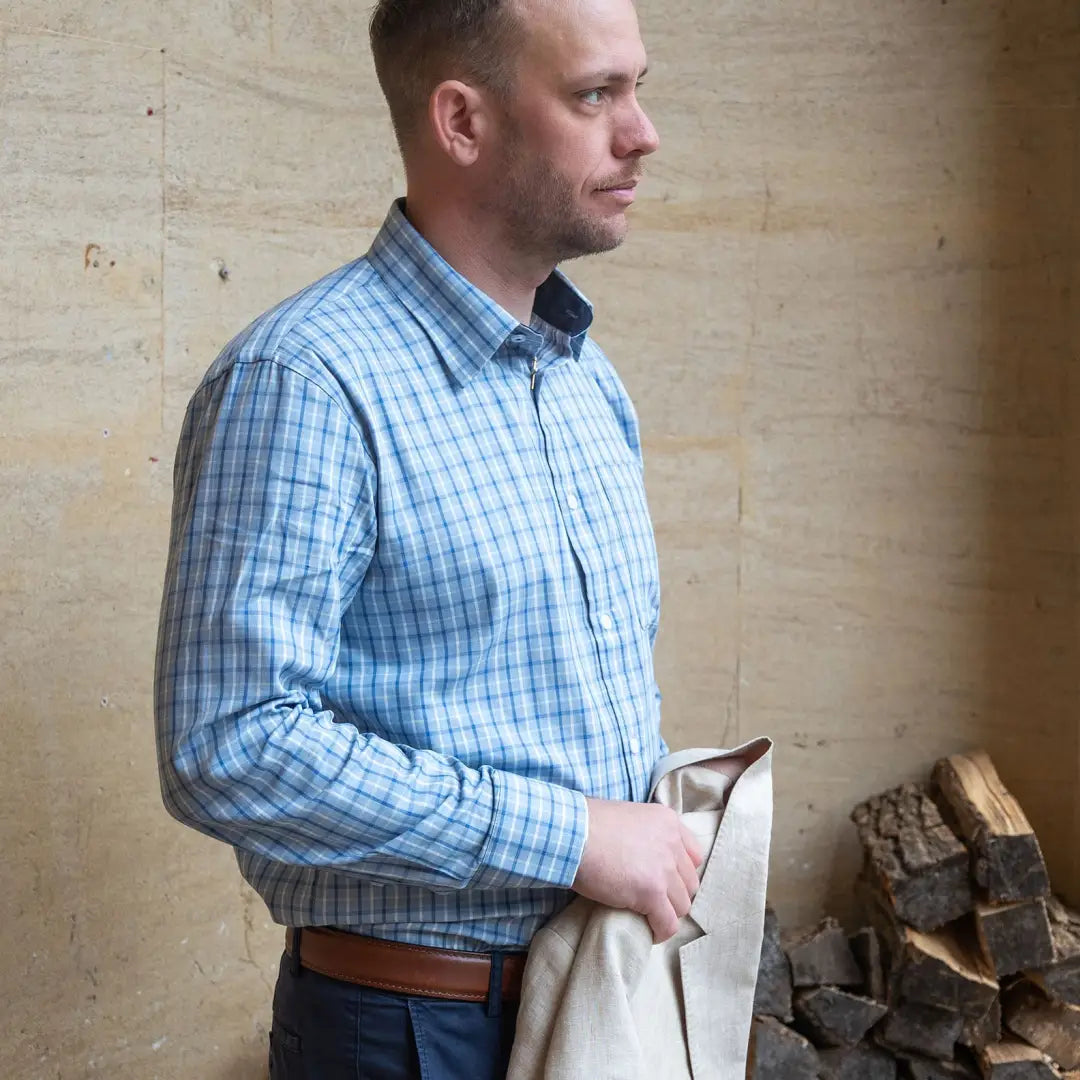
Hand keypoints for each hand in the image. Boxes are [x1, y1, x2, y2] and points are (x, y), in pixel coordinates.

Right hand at [571, 799, 703, 942]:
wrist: (571, 833)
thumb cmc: (587, 823)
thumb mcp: (627, 816)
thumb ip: (644, 833)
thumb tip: (642, 855)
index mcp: (667, 821)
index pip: (693, 855)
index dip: (681, 872)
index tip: (666, 881)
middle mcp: (672, 843)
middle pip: (690, 882)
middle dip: (675, 894)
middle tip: (655, 901)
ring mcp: (664, 869)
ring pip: (683, 905)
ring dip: (668, 913)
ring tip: (649, 916)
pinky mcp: (652, 892)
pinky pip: (668, 923)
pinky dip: (660, 931)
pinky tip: (649, 931)